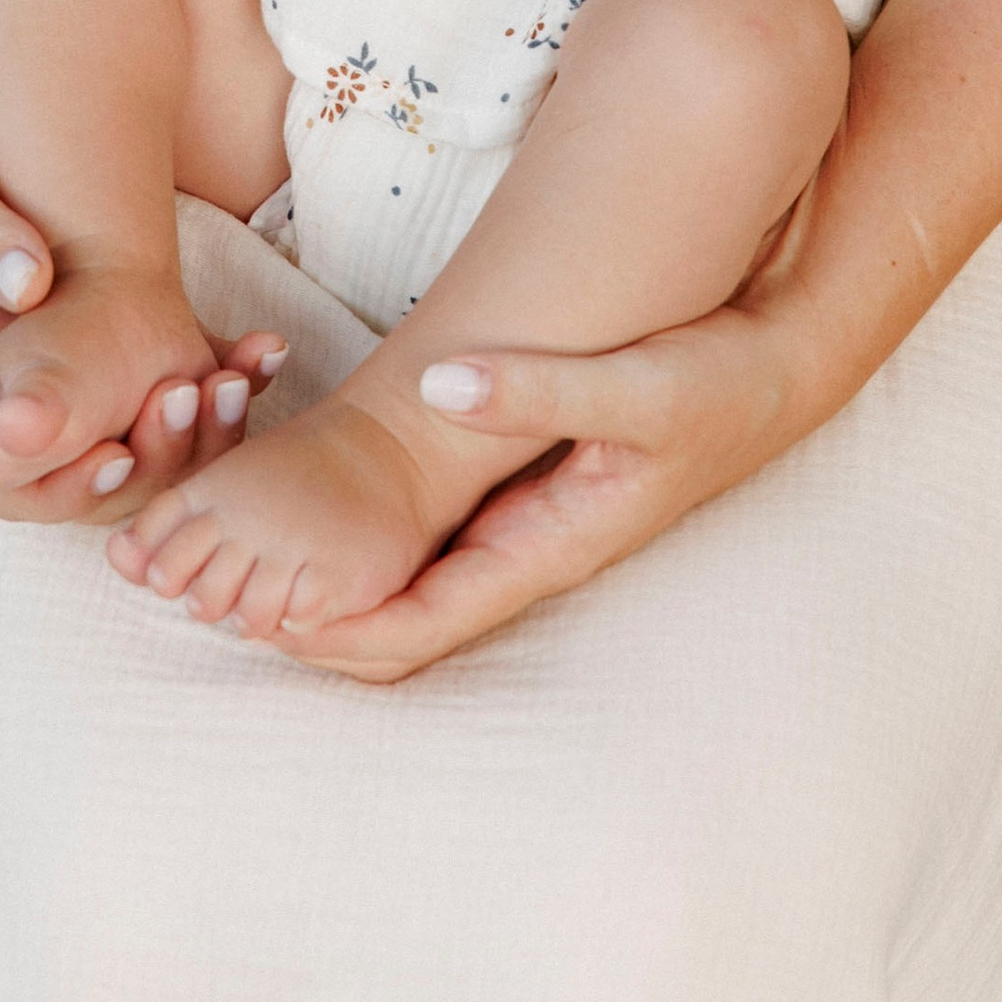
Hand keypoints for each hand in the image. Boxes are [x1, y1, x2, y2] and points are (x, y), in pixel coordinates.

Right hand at [0, 67, 282, 520]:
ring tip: (235, 382)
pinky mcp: (105, 313)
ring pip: (129, 423)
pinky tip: (257, 350)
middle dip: (143, 458)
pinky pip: (157, 360)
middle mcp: (15, 367)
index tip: (117, 457)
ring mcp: (63, 345)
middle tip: (193, 407)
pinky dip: (208, 365)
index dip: (62, 476)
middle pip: (79, 461)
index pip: (4, 460)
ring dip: (187, 426)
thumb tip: (31, 285)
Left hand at [268, 308, 791, 682]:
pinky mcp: (533, 487)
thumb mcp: (634, 383)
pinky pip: (445, 536)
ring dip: (347, 586)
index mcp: (551, 544)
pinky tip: (332, 514)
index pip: (429, 620)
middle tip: (225, 601)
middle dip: (325, 623)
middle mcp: (534, 546)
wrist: (776, 369)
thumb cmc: (714, 383)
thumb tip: (440, 384)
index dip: (345, 632)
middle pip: (413, 617)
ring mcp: (533, 521)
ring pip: (424, 579)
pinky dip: (385, 540)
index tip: (263, 623)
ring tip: (254, 564)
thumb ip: (540, 386)